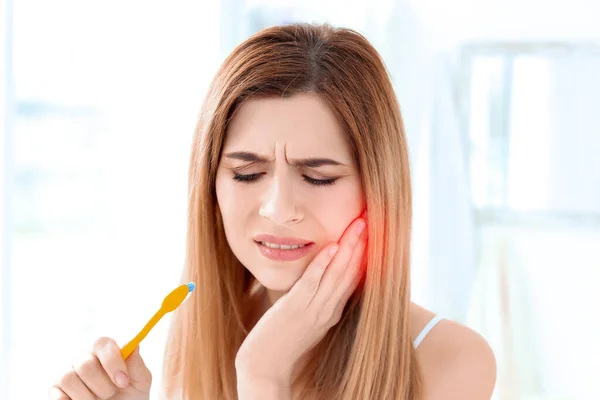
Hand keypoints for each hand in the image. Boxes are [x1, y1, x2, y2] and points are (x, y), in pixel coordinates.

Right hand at [48, 337, 151, 399]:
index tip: (123, 382)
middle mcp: (84, 356)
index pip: (102, 343)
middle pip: (85, 364)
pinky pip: (57, 395)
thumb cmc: (130, 394)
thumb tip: (133, 346)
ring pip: (68, 377)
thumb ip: (136, 364)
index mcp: (106, 349)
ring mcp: (67, 372)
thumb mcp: (139, 381)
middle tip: (111, 394)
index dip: (112, 362)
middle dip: (102, 385)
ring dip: (86, 396)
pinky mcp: (55, 390)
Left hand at [235, 214, 367, 388]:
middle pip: (351, 272)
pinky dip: (323, 263)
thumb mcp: (306, 318)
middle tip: (370, 219)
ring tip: (358, 225)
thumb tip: (321, 275)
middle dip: (362, 244)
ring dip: (349, 247)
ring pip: (337, 274)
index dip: (364, 253)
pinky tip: (332, 247)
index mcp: (333, 311)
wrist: (266, 367)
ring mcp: (314, 309)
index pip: (354, 278)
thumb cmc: (283, 341)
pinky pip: (313, 282)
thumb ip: (316, 298)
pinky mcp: (296, 308)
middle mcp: (329, 310)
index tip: (370, 232)